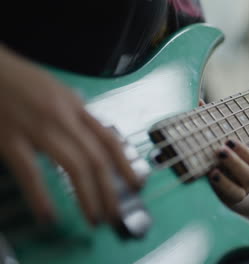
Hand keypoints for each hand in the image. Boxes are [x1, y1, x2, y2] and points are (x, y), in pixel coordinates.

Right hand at [0, 45, 140, 224]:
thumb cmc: (19, 80)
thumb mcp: (56, 93)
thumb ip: (75, 116)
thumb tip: (93, 142)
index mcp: (76, 107)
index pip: (109, 139)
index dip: (126, 165)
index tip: (137, 186)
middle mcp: (64, 118)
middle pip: (98, 158)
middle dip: (111, 191)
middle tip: (116, 215)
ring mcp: (38, 128)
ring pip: (75, 166)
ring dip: (88, 197)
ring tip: (95, 219)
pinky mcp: (10, 139)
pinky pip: (30, 172)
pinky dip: (41, 196)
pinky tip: (49, 216)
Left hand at [198, 100, 248, 204]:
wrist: (195, 191)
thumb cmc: (207, 160)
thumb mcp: (208, 143)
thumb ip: (207, 125)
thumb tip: (200, 103)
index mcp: (245, 165)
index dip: (243, 150)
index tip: (228, 140)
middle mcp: (244, 182)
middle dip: (235, 162)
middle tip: (219, 151)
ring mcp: (235, 196)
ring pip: (239, 191)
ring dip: (226, 180)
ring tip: (212, 171)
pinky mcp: (222, 206)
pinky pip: (225, 202)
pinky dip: (218, 192)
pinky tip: (207, 182)